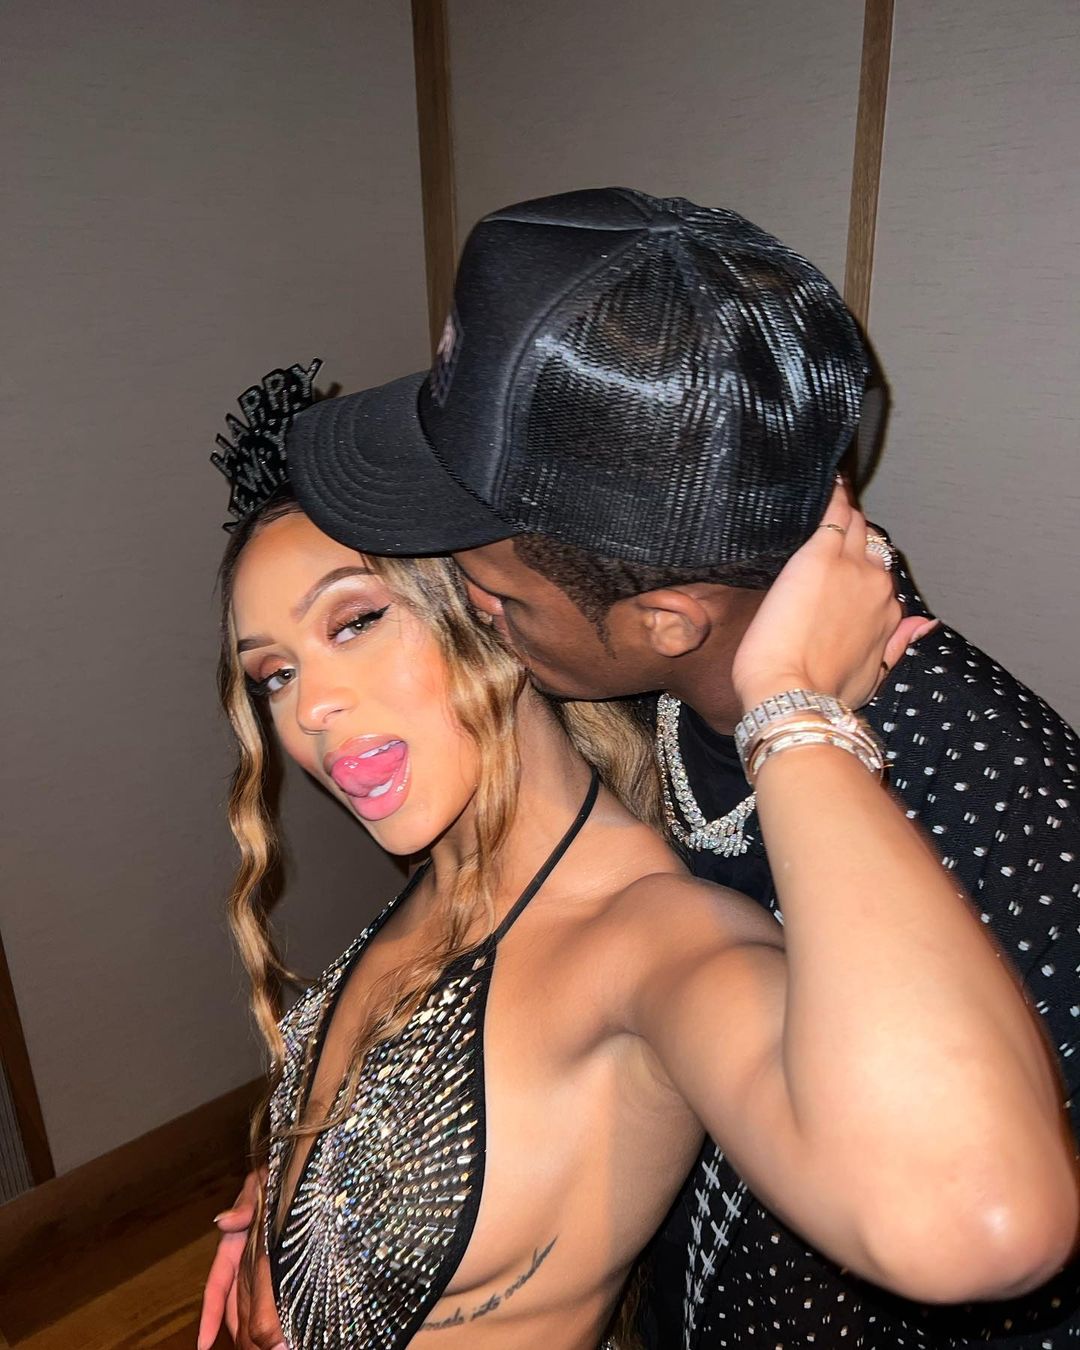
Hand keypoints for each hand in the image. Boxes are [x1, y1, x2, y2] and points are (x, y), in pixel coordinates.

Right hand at [198, 1168, 285, 1349]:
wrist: (310, 1166)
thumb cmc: (282, 1172)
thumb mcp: (262, 1183)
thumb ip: (246, 1203)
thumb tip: (224, 1222)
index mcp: (237, 1242)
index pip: (218, 1283)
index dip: (210, 1312)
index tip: (203, 1342)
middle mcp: (248, 1259)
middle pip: (236, 1302)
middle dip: (239, 1330)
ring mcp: (264, 1265)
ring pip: (250, 1305)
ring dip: (252, 1330)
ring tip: (259, 1349)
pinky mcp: (287, 1266)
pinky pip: (272, 1296)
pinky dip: (269, 1317)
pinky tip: (273, 1337)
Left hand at [732, 482, 936, 711]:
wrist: (791, 692)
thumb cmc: (823, 692)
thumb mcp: (874, 676)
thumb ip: (899, 644)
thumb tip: (926, 624)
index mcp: (889, 613)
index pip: (879, 575)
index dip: (860, 567)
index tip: (844, 562)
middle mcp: (877, 585)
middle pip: (869, 546)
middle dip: (852, 538)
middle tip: (832, 527)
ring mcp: (850, 566)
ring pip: (852, 524)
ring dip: (842, 514)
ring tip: (829, 499)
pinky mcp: (819, 555)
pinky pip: (832, 512)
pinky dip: (831, 496)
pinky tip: (826, 482)